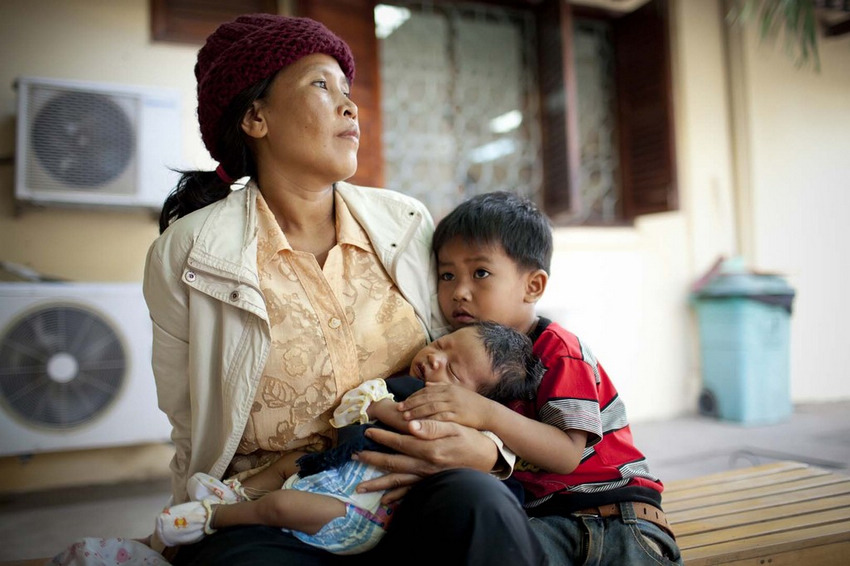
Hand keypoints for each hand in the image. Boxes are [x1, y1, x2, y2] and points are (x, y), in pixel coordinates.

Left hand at [354, 419, 497, 497]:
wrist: (488, 460)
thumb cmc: (471, 439)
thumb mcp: (454, 426)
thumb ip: (432, 426)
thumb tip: (411, 424)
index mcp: (428, 448)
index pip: (399, 442)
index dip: (382, 437)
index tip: (367, 431)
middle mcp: (424, 465)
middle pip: (393, 463)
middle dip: (372, 459)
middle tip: (354, 456)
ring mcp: (427, 477)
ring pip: (397, 481)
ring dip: (377, 483)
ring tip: (359, 487)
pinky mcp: (432, 484)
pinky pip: (410, 493)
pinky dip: (396, 497)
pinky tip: (385, 501)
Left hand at [398, 383, 496, 429]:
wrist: (489, 413)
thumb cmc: (472, 404)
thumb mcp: (457, 392)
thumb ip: (441, 388)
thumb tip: (427, 385)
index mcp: (448, 388)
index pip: (426, 391)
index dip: (412, 397)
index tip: (402, 403)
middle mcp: (449, 394)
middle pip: (425, 398)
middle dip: (411, 404)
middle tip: (398, 410)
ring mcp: (453, 405)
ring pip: (430, 407)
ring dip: (416, 412)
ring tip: (404, 418)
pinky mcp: (457, 416)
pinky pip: (439, 418)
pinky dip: (428, 421)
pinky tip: (419, 426)